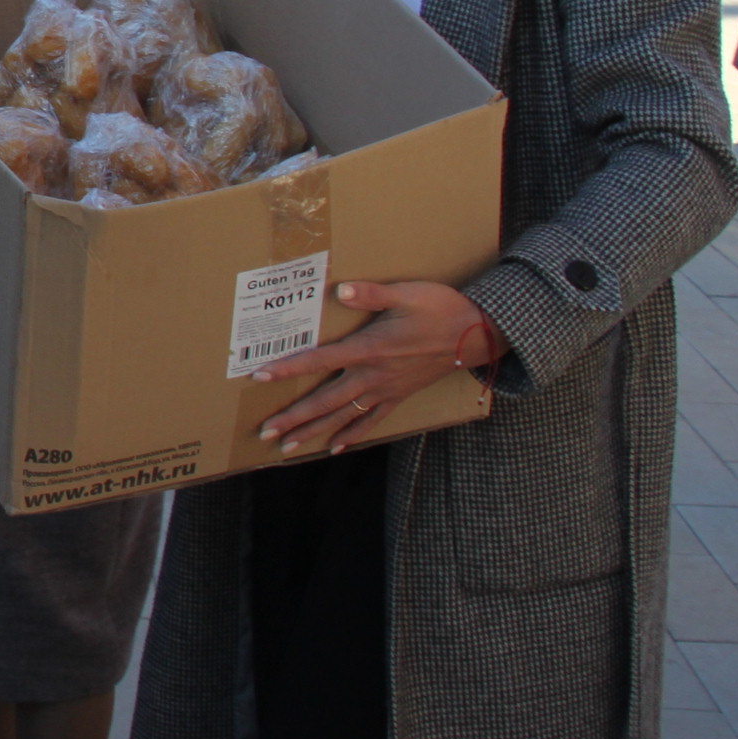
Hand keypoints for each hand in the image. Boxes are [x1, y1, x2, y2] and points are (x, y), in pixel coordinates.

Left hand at [253, 278, 503, 455]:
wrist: (478, 335)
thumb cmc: (441, 309)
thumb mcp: (408, 295)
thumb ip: (372, 295)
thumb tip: (341, 291)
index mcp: (370, 349)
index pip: (320, 360)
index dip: (289, 368)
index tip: (259, 376)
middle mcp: (373, 375)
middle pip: (325, 400)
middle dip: (294, 417)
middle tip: (265, 433)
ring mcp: (386, 389)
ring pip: (343, 416)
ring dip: (314, 431)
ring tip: (286, 447)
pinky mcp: (399, 396)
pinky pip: (371, 421)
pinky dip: (352, 436)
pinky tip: (334, 447)